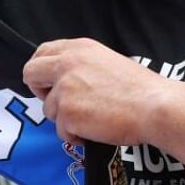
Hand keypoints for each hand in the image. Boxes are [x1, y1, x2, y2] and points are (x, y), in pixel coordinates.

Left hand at [23, 38, 165, 145]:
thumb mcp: (106, 61)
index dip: (42, 70)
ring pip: (49, 109)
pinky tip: (95, 130)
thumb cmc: (139, 88)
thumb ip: (80, 65)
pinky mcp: (67, 113)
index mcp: (77, 48)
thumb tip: (64, 80)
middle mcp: (66, 64)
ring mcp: (64, 88)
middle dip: (40, 91)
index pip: (42, 52)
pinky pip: (61, 131)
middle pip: (30, 73)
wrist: (154, 106)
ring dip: (65, 119)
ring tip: (92, 119)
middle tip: (59, 103)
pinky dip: (75, 135)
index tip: (48, 83)